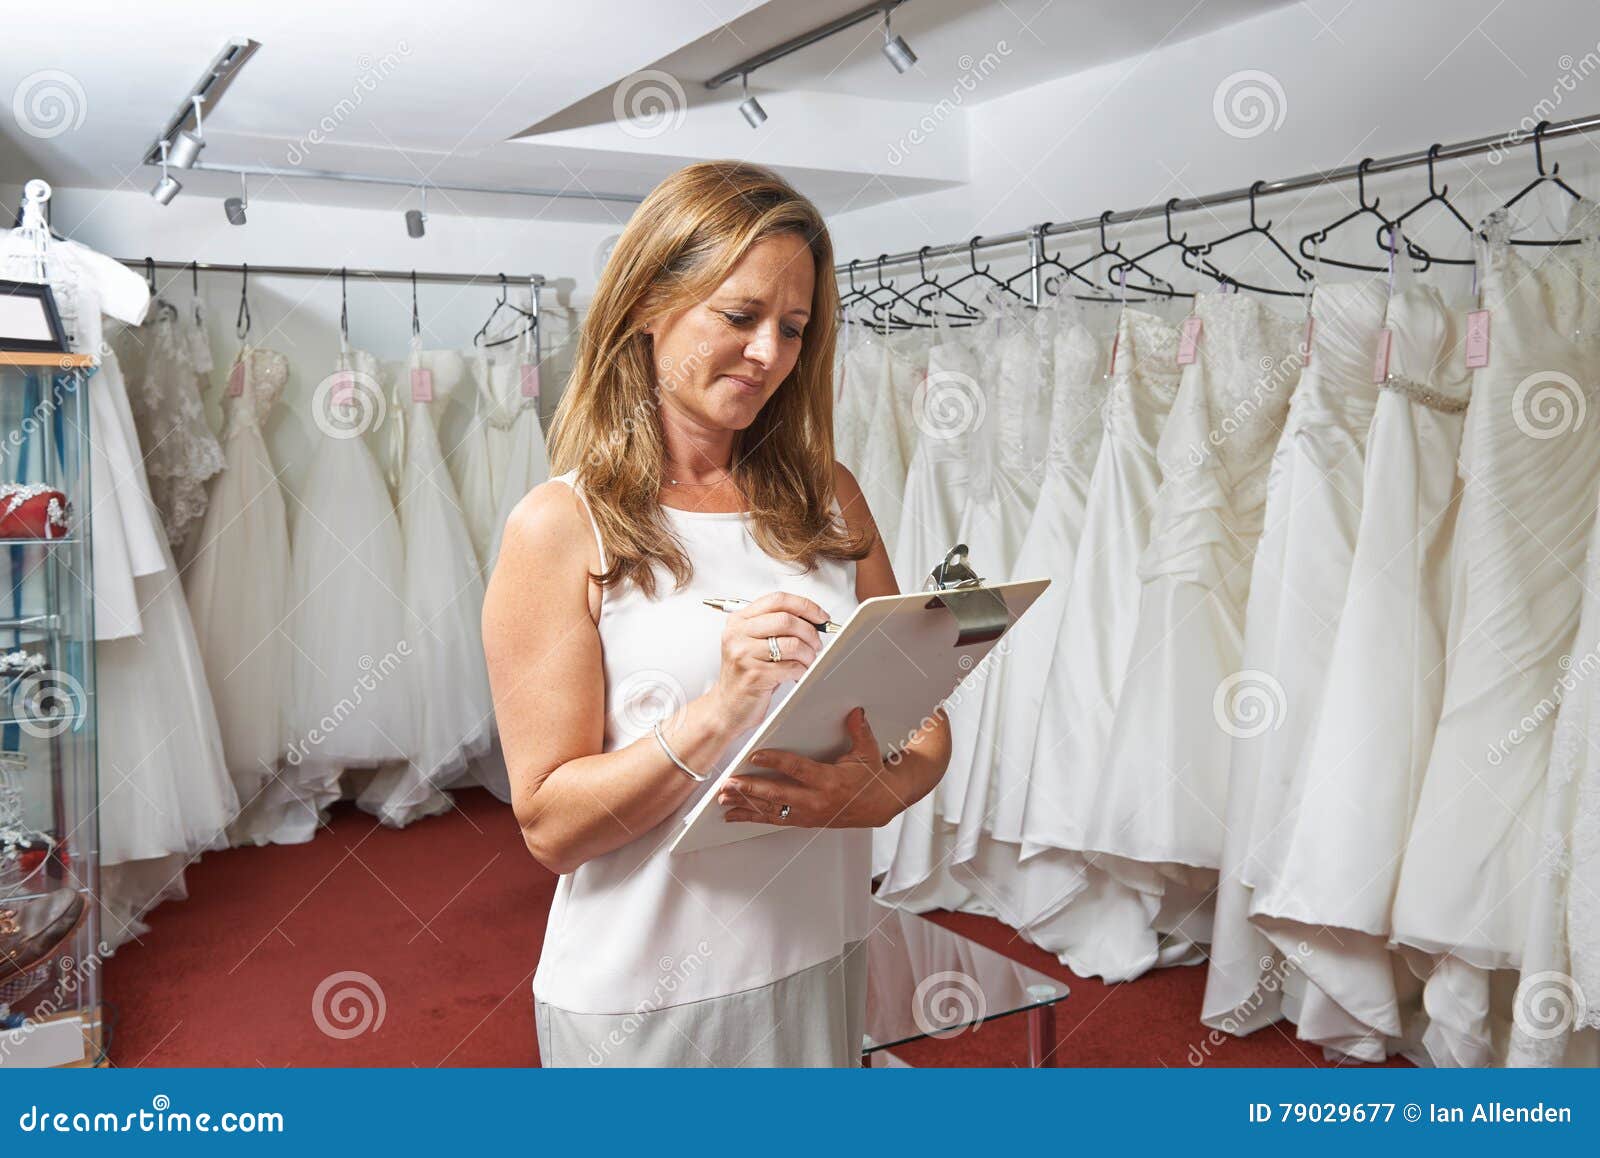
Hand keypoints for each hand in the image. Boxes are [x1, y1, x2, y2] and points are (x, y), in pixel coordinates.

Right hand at [707, 591, 830, 734]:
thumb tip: (813, 619)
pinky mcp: (754, 675)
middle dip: (810, 632)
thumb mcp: (754, 642)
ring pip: (792, 644)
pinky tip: (798, 674)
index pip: (777, 600)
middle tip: (816, 643)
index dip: (805, 606)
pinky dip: (802, 671)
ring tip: (807, 661)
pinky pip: (792, 667)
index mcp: (739, 620)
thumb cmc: (745, 673)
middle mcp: (738, 634)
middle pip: (786, 620)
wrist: (727, 705)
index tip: (820, 616)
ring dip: (808, 654)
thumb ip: (776, 625)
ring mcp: (744, 654)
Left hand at [718, 708, 898, 828]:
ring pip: (771, 810)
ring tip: (723, 800)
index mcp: (830, 781)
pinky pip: (775, 820)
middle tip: (727, 784)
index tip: (755, 756)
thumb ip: (859, 731)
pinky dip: (753, 818)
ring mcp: (809, 814)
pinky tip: (735, 816)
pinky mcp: (804, 821)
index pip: (798, 770)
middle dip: (750, 789)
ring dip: (745, 805)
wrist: (880, 805)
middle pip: (777, 795)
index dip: (775, 762)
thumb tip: (855, 713)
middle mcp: (816, 800)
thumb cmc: (871, 778)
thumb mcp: (868, 752)